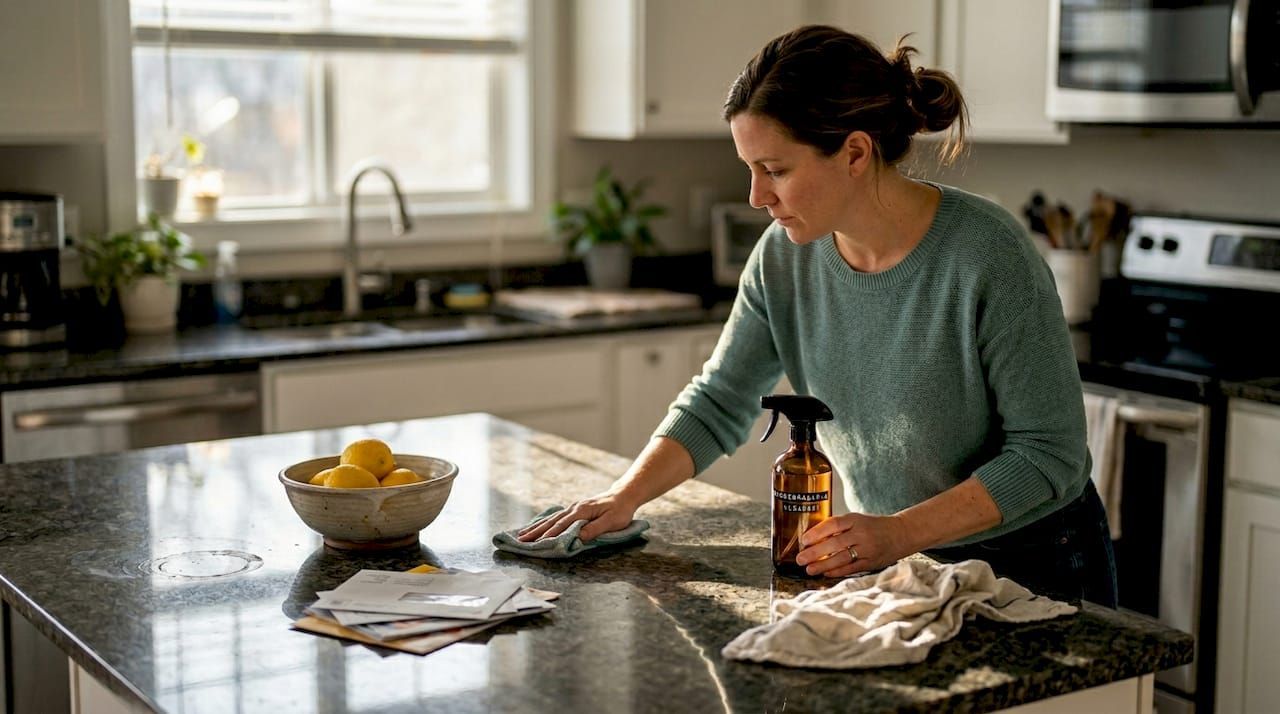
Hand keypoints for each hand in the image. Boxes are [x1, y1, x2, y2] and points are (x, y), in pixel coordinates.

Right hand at [516, 493, 637, 543]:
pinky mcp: (575, 510)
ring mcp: (573, 508)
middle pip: (552, 521)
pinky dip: (544, 522)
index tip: (537, 544)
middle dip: (536, 532)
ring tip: (522, 535)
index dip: (549, 535)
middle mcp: (574, 508)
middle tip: (521, 540)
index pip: (562, 525)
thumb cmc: (620, 510)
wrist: (624, 495)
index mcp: (582, 511)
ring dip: (536, 527)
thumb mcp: (612, 522)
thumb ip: (595, 529)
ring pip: (551, 519)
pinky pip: (555, 517)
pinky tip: (536, 526)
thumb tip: (577, 538)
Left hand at [795, 512, 915, 577]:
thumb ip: (838, 527)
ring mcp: (868, 549)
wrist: (901, 533)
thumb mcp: (857, 519)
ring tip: (809, 569)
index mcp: (855, 519)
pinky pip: (852, 568)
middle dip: (815, 552)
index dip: (817, 532)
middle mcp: (862, 533)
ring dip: (824, 565)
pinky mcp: (872, 562)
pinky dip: (838, 571)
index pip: (833, 524)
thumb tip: (813, 537)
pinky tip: (826, 574)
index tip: (803, 540)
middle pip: (835, 543)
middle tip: (800, 559)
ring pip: (842, 558)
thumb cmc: (874, 526)